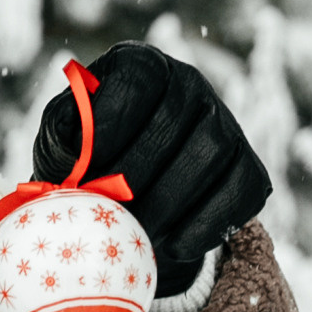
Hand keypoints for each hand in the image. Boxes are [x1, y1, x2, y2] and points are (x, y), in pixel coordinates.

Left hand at [33, 46, 268, 298]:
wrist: (128, 200)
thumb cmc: (86, 162)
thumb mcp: (61, 141)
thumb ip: (62, 136)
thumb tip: (77, 152)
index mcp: (140, 66)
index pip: (136, 78)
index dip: (109, 125)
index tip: (84, 170)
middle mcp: (189, 83)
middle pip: (173, 122)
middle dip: (133, 177)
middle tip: (105, 215)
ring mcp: (226, 122)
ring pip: (209, 154)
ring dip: (168, 202)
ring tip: (135, 232)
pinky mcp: (250, 167)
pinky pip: (241, 191)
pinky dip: (206, 224)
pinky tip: (172, 245)